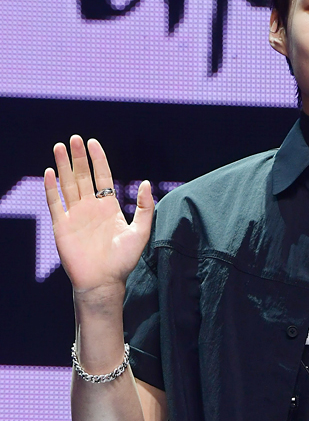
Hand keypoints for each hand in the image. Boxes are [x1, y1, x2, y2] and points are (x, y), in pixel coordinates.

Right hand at [44, 135, 154, 295]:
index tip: (93, 143)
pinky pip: (54, 203)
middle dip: (78, 158)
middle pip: (82, 177)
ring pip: (66, 185)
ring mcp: (75, 216)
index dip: (98, 160)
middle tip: (75, 138)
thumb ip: (144, 208)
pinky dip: (51, 188)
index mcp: (108, 207)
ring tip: (60, 147)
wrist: (103, 282)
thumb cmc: (123, 261)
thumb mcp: (140, 232)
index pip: (102, 177)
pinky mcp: (61, 226)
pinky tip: (50, 172)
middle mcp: (90, 208)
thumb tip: (145, 183)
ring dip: (63, 166)